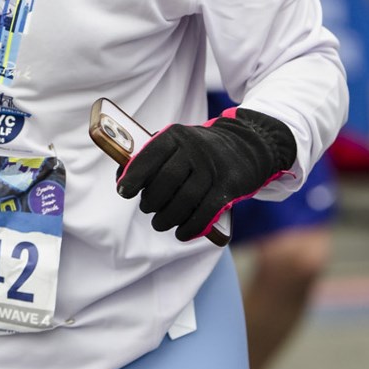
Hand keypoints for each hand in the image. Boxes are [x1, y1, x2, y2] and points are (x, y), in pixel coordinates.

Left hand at [116, 107, 297, 241]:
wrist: (246, 145)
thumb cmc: (198, 149)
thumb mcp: (176, 143)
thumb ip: (150, 156)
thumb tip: (121, 178)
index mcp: (175, 135)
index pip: (149, 156)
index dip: (134, 177)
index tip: (123, 192)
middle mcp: (194, 149)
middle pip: (166, 181)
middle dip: (151, 201)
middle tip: (147, 209)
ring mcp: (213, 167)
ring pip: (185, 199)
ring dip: (167, 218)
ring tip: (159, 224)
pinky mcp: (229, 186)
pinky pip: (206, 212)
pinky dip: (190, 227)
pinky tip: (181, 233)